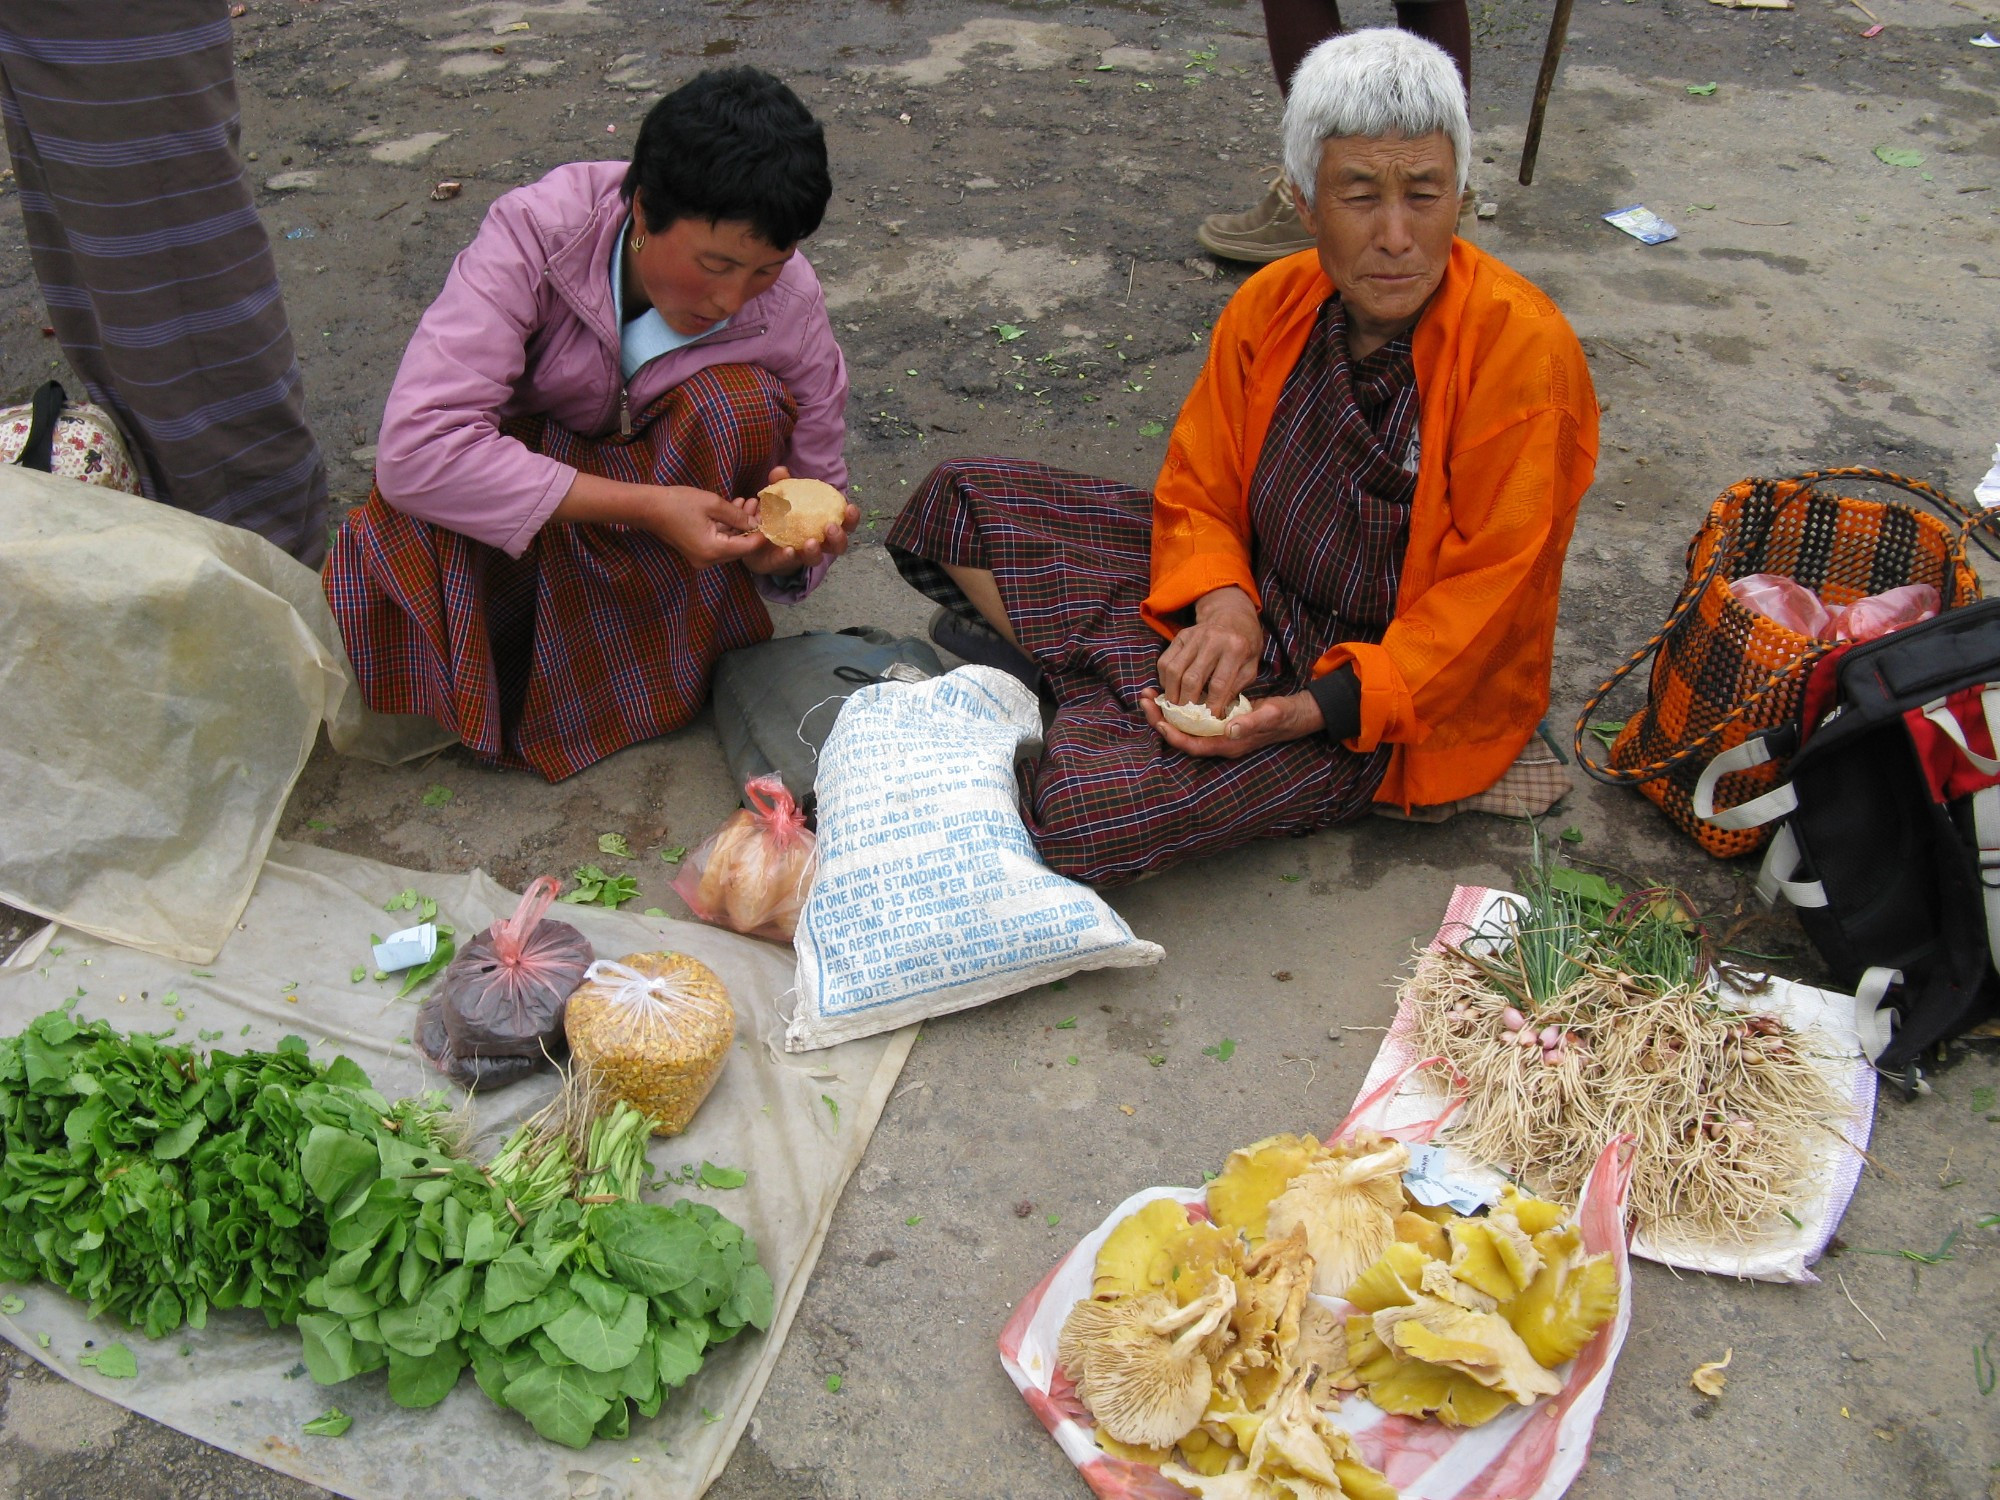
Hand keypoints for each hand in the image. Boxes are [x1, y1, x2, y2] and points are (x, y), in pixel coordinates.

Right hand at [641, 485, 762, 568]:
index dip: (762, 535)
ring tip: (750, 504)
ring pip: (731, 545)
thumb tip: (757, 522)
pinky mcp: (698, 552)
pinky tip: (736, 510)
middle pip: (740, 549)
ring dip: (741, 527)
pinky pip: (719, 542)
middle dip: (753, 530)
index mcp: (712, 550)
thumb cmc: (678, 502)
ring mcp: (702, 558)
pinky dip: (728, 529)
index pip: (747, 547)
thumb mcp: (713, 504)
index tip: (775, 522)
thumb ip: (738, 515)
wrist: (649, 508)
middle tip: (764, 511)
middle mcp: (708, 560)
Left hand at [739, 465, 860, 576]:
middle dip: (839, 537)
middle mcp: (819, 542)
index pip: (845, 523)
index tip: (850, 508)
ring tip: (810, 542)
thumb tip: (781, 471)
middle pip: (839, 546)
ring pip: (817, 559)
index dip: (852, 517)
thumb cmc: (778, 512)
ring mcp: (803, 554)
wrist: (757, 535)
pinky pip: (791, 562)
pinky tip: (787, 549)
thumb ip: (780, 483)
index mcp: (825, 524)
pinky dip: (790, 556)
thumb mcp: (779, 494)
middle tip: (830, 527)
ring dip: (816, 551)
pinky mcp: (786, 562)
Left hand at [1140, 688, 1323, 757]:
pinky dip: (1178, 706)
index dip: (1174, 735)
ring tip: (1149, 695)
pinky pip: (1191, 718)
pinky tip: (1169, 693)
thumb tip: (1229, 730)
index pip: (1193, 745)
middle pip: (1181, 736)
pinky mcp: (1217, 722)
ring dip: (1165, 712)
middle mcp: (1217, 742)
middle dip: (1160, 720)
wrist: (1293, 715)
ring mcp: (1216, 733)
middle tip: (1145, 700)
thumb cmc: (1282, 717)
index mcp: (1226, 744)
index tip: (1160, 720)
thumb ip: (1251, 724)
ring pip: (1183, 726)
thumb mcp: (1270, 716)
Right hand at [1155, 585, 1263, 713]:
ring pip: (1174, 670)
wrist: (1233, 615)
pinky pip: (1165, 661)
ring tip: (1175, 706)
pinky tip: (1171, 689)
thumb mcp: (1250, 667)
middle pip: (1192, 678)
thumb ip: (1235, 688)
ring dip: (1172, 693)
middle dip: (1187, 702)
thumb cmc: (1245, 647)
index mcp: (1235, 648)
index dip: (1212, 706)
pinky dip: (1164, 679)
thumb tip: (1217, 712)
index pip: (1219, 684)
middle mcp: (1213, 640)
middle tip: (1186, 717)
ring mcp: (1193, 636)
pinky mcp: (1180, 636)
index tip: (1208, 720)